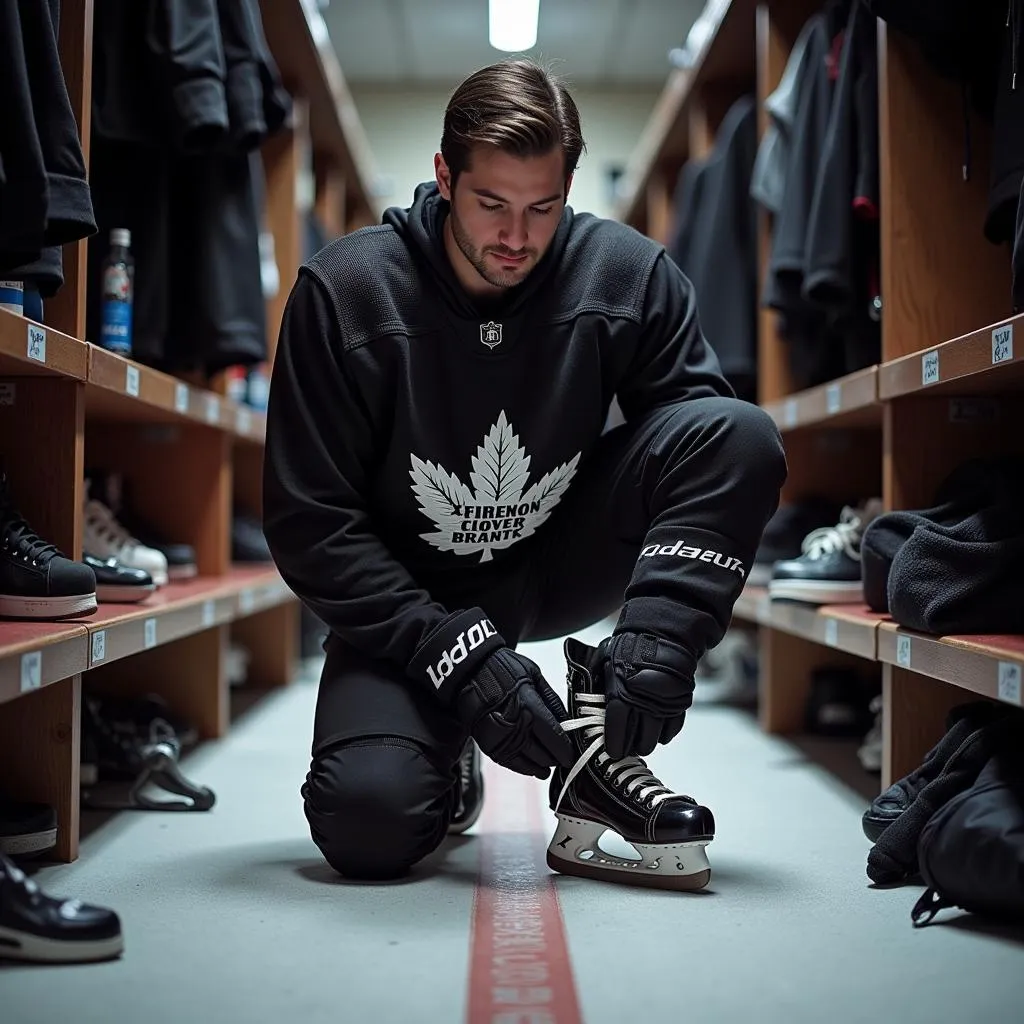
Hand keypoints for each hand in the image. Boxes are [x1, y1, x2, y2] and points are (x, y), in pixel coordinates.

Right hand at [453, 648, 574, 778]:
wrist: (469, 670)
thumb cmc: (502, 667)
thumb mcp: (535, 675)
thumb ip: (552, 701)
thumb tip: (567, 722)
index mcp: (529, 706)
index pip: (555, 738)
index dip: (566, 750)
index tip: (572, 754)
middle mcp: (515, 724)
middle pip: (543, 754)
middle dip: (555, 758)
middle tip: (562, 757)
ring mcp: (500, 736)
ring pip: (527, 763)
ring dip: (540, 767)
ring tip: (547, 767)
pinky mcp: (487, 742)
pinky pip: (509, 762)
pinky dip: (522, 767)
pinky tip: (530, 767)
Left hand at [600, 632, 695, 759]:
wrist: (662, 632)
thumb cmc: (631, 647)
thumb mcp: (607, 663)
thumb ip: (600, 686)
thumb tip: (588, 706)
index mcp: (621, 690)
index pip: (618, 728)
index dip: (615, 743)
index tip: (613, 751)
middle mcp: (644, 700)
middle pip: (640, 739)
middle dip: (632, 746)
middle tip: (626, 745)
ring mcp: (664, 703)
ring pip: (657, 738)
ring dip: (648, 741)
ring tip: (640, 738)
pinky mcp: (680, 702)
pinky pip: (672, 729)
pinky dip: (664, 733)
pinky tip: (657, 728)